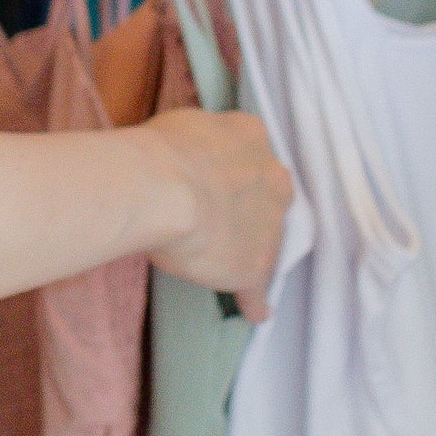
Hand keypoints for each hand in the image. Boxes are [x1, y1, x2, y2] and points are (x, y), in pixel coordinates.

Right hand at [140, 105, 291, 320]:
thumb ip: (196, 142)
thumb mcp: (180, 125)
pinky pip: (257, 289)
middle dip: (251, 206)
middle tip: (219, 217)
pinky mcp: (256, 266)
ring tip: (229, 263)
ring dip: (251, 249)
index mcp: (251, 136)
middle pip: (269, 195)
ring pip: (267, 241)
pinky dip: (254, 300)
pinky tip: (253, 311)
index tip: (212, 177)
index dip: (230, 167)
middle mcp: (273, 179)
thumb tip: (187, 151)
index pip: (249, 152)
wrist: (166, 189)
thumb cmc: (162, 151)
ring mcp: (270, 226)